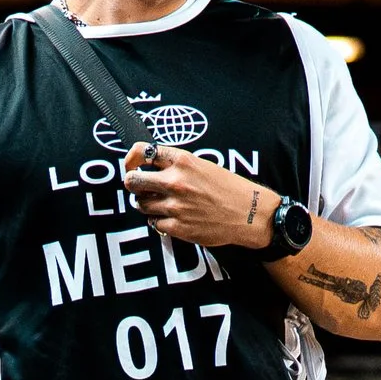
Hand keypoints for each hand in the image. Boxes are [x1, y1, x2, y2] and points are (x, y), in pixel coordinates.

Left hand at [120, 141, 272, 251]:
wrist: (249, 213)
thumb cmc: (229, 188)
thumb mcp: (202, 165)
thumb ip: (177, 164)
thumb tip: (151, 168)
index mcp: (183, 161)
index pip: (142, 152)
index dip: (131, 159)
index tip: (131, 165)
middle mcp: (175, 181)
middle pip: (132, 181)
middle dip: (133, 184)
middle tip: (139, 187)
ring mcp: (175, 205)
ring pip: (141, 204)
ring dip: (146, 204)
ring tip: (161, 203)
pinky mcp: (177, 226)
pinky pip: (154, 222)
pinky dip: (159, 220)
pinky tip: (172, 217)